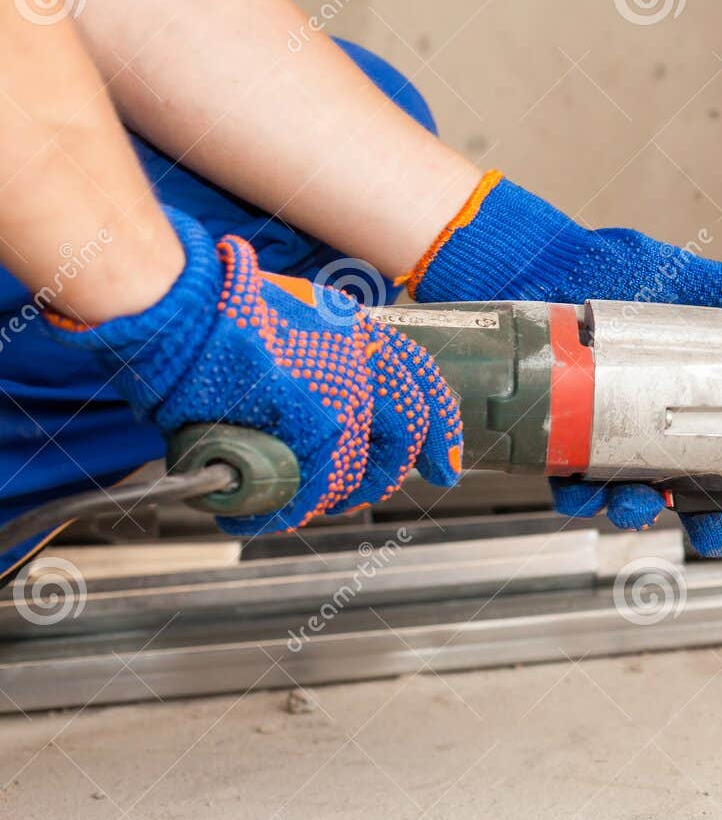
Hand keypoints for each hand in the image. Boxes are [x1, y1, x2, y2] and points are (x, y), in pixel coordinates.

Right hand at [45, 209, 462, 535]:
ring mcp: (343, 396)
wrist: (179, 308)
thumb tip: (325, 404)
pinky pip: (319, 486)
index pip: (420, 387)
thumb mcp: (287, 317)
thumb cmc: (211, 310)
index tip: (443, 464)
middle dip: (388, 474)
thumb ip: (317, 357)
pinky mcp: (314, 427)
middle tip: (367, 492)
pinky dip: (297, 508)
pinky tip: (278, 511)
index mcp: (358, 331)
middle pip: (403, 437)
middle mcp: (363, 362)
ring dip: (336, 496)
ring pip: (359, 470)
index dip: (439, 432)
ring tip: (308, 500)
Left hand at [405, 171, 721, 557]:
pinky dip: (579, 496)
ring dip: (643, 513)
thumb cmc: (609, 268)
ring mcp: (610, 439)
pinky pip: (572, 484)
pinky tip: (586, 493)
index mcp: (700, 399)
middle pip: (700, 498)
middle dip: (716, 526)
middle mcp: (659, 428)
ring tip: (644, 505)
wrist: (534, 259)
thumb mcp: (689, 281)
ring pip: (637, 499)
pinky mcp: (562, 439)